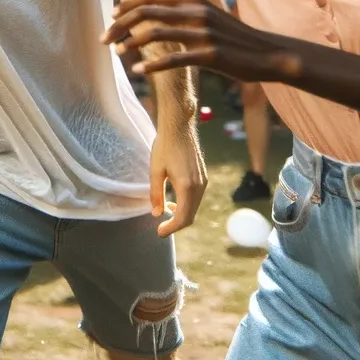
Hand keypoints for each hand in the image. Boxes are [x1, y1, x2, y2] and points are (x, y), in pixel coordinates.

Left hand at [105, 0, 300, 84]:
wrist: (268, 54)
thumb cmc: (232, 36)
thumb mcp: (207, 15)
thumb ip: (181, 10)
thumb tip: (150, 12)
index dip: (126, 7)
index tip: (110, 18)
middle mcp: (196, 11)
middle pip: (146, 12)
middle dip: (119, 25)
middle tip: (103, 39)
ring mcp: (204, 33)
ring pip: (156, 33)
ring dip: (131, 43)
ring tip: (117, 53)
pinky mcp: (211, 55)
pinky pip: (174, 59)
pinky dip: (153, 65)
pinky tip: (139, 72)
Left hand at [149, 121, 207, 236]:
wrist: (179, 127)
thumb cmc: (164, 146)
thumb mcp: (156, 171)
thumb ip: (156, 194)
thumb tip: (157, 213)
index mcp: (187, 187)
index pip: (183, 217)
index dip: (171, 228)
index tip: (159, 232)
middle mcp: (199, 186)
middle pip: (191, 215)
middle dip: (177, 224)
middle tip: (161, 227)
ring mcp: (203, 181)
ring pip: (195, 207)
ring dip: (182, 213)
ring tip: (166, 210)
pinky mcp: (203, 176)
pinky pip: (197, 197)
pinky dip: (187, 204)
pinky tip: (175, 199)